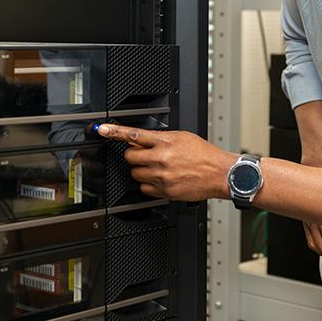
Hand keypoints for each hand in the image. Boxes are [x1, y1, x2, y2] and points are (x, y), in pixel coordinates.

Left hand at [96, 124, 237, 201]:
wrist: (219, 173)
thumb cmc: (204, 154)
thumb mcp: (182, 137)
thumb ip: (160, 138)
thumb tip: (142, 140)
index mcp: (165, 141)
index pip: (134, 134)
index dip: (115, 131)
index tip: (102, 129)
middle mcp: (161, 158)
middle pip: (130, 157)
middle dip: (134, 155)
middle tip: (146, 156)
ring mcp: (161, 176)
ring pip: (135, 173)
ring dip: (142, 170)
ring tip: (158, 168)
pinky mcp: (164, 191)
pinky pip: (144, 188)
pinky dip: (148, 184)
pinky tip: (161, 179)